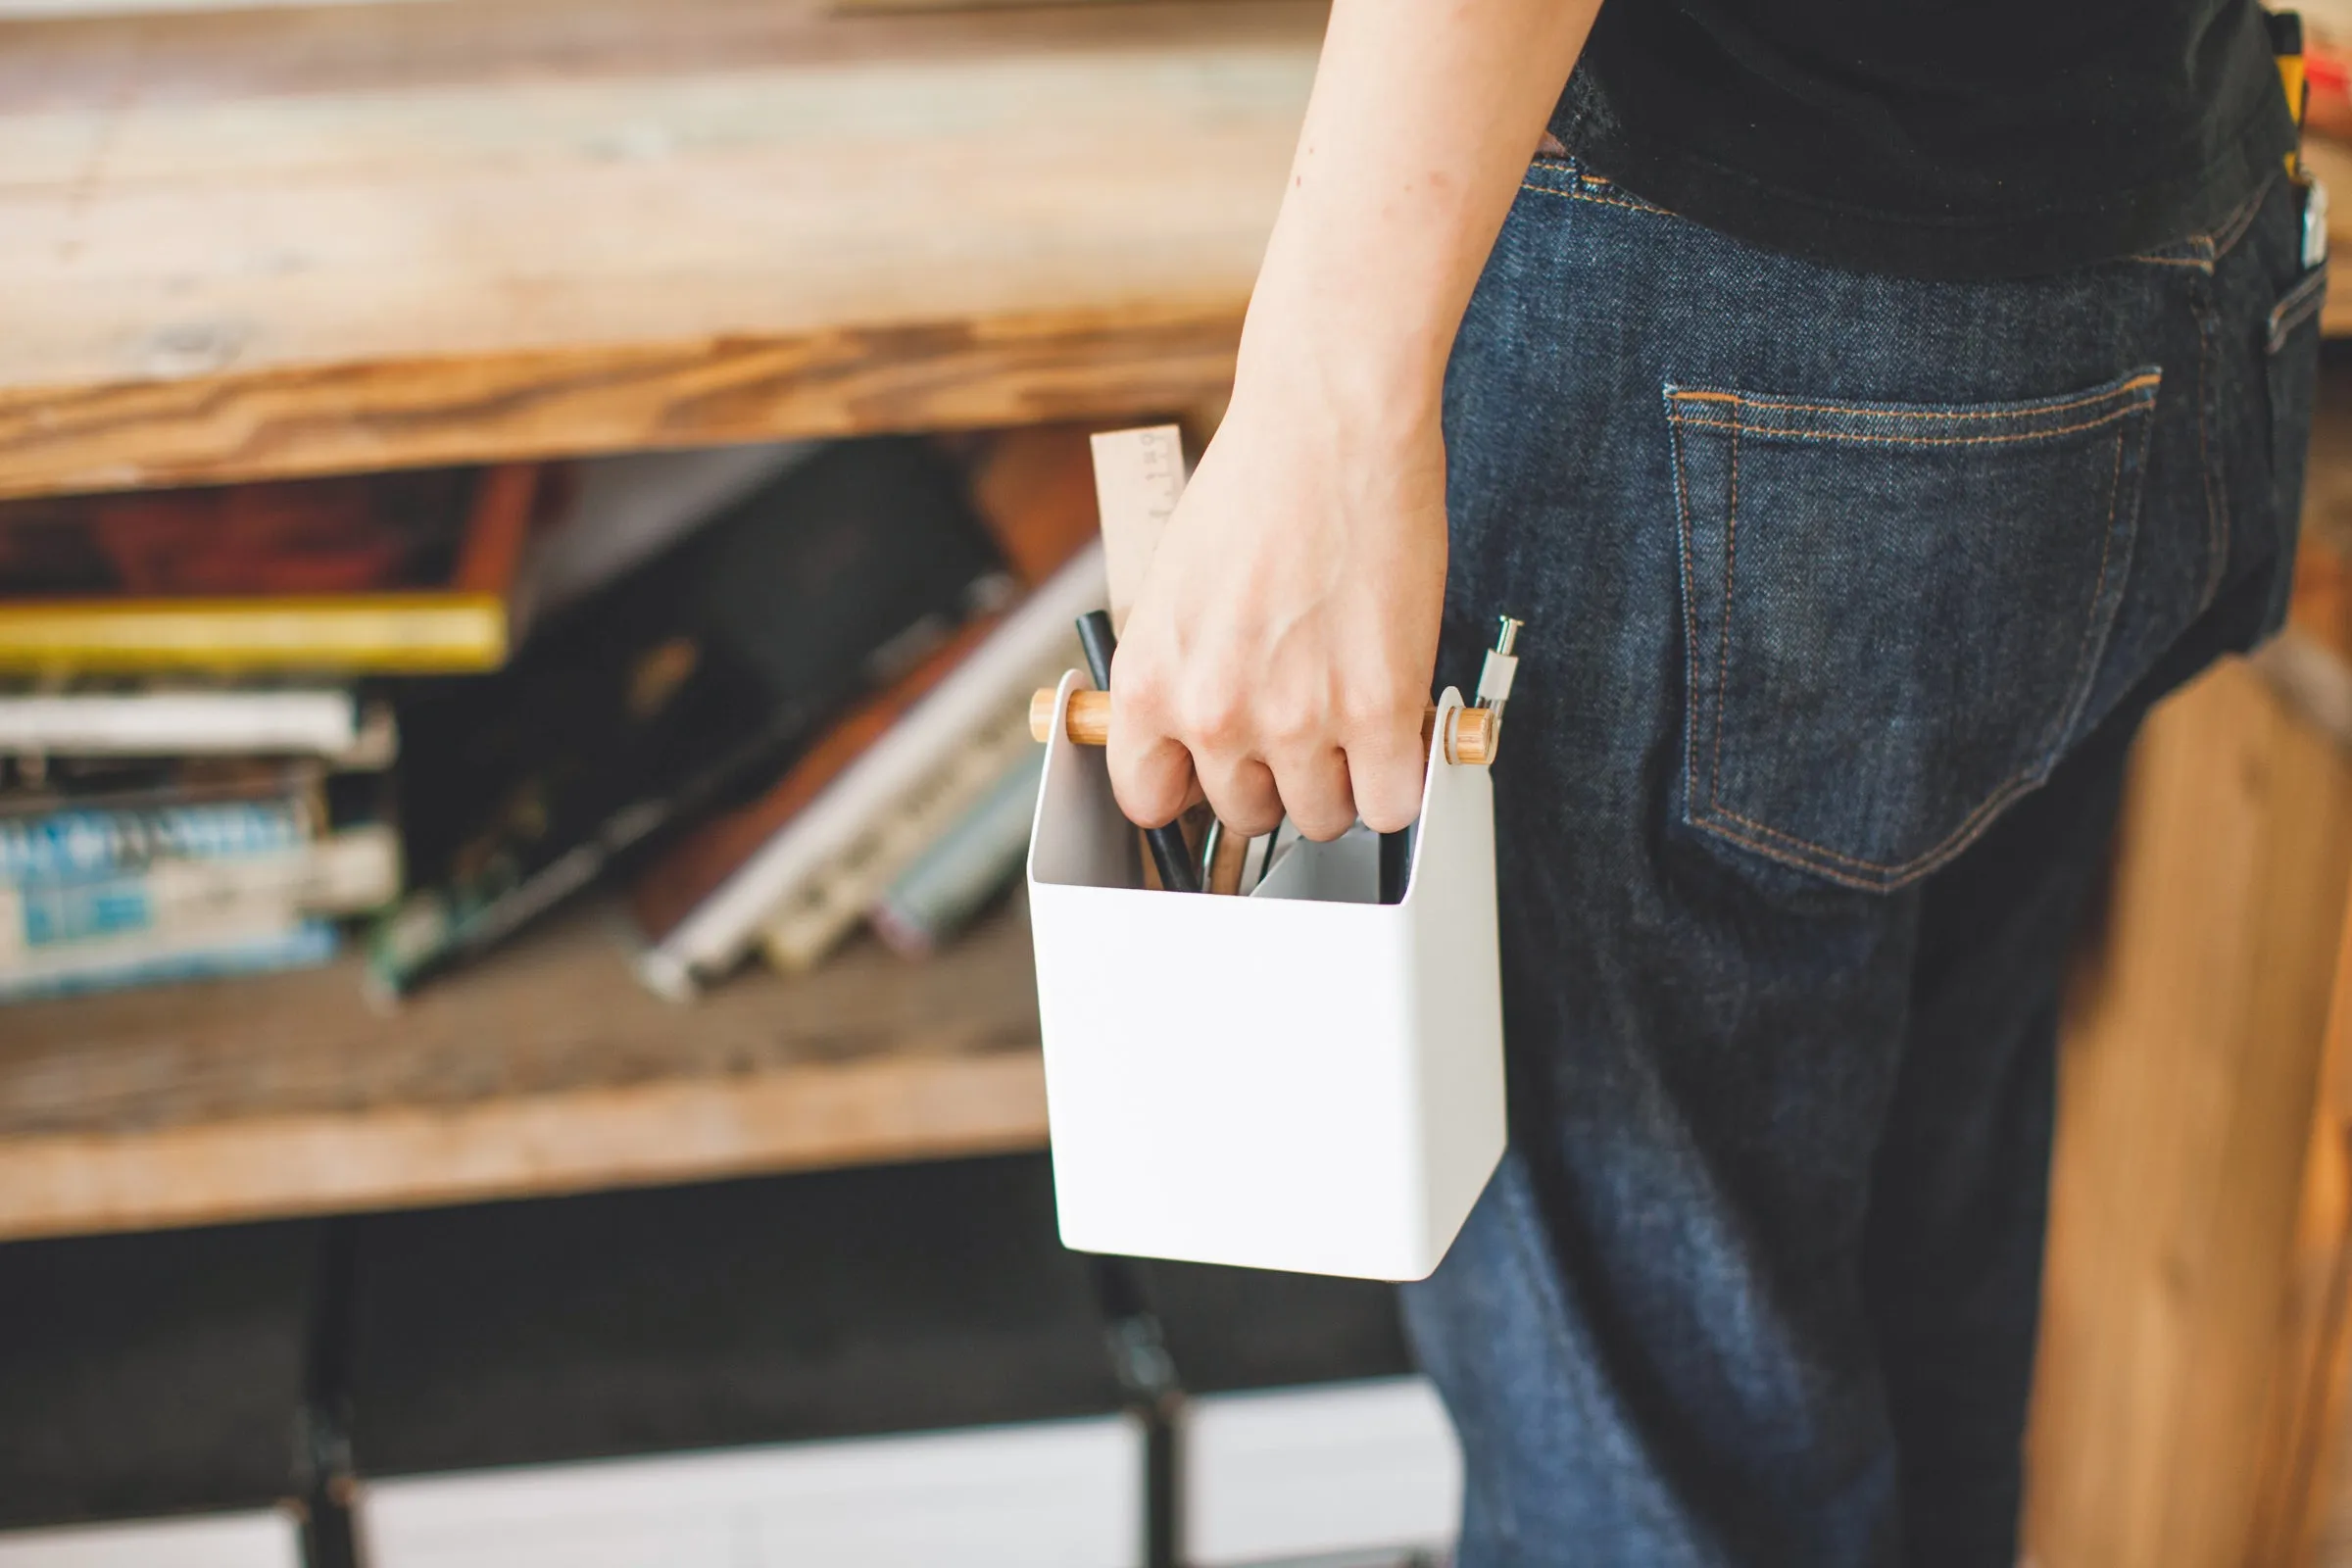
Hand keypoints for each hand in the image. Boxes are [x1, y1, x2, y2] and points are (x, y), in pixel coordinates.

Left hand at [1105, 352, 1447, 842]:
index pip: (1148, 801)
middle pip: (1243, 813)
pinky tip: (1399, 742)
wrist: (1328, 426)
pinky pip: (1392, 805)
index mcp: (1149, 684)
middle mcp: (1212, 714)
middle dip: (1273, 779)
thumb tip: (1192, 738)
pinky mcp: (1378, 712)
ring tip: (1351, 720)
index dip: (1189, 792)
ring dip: (1340, 781)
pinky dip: (1400, 783)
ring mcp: (1297, 721)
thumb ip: (1178, 674)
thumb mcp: (1173, 593)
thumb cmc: (1255, 486)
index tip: (1215, 780)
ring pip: (1319, 816)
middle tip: (1300, 726)